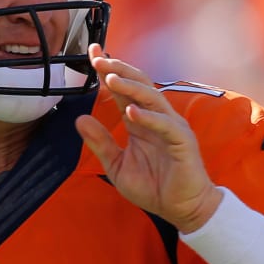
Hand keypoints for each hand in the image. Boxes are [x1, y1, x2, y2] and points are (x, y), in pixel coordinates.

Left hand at [75, 45, 221, 231]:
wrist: (183, 210)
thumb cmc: (155, 188)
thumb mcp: (117, 166)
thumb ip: (100, 143)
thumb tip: (79, 119)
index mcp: (141, 121)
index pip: (123, 89)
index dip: (109, 70)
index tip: (93, 53)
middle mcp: (157, 118)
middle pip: (138, 84)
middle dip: (119, 70)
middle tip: (99, 59)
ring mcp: (171, 127)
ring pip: (152, 98)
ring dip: (131, 87)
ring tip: (111, 78)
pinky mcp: (182, 141)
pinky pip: (165, 125)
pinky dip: (148, 117)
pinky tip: (131, 111)